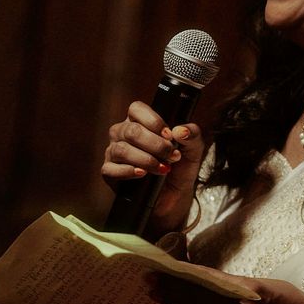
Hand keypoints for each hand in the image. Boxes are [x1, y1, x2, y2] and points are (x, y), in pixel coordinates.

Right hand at [101, 101, 205, 231]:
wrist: (175, 194)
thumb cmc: (181, 166)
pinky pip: (111, 168)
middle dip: (155, 144)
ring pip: (122, 149)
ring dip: (146, 159)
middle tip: (171, 156)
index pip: (136, 109)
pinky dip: (128, 171)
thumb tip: (179, 131)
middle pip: (131, 131)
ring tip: (163, 168)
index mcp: (140, 121)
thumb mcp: (194, 149)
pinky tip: (142, 174)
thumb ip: (192, 134)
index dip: (153, 121)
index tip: (169, 136)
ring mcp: (114, 152)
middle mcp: (123, 133)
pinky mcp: (109, 172)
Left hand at [147, 270, 303, 303]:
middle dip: (171, 290)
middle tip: (147, 280)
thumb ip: (237, 284)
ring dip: (177, 301)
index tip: (164, 269)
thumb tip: (208, 278)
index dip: (183, 278)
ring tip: (156, 291)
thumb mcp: (265, 285)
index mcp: (246, 296)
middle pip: (198, 301)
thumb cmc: (290, 301)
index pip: (207, 285)